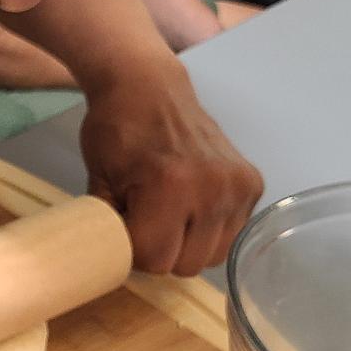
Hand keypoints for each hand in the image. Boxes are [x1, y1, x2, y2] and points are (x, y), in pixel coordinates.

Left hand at [79, 61, 262, 275]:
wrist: (148, 86)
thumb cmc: (116, 129)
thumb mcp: (98, 180)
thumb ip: (109, 226)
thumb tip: (113, 262)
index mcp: (170, 187)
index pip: (154, 259)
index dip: (133, 250)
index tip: (124, 226)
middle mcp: (213, 189)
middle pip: (187, 264)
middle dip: (161, 251)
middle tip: (145, 220)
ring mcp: (237, 186)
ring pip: (213, 255)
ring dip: (188, 244)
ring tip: (169, 213)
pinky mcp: (252, 183)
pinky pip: (232, 233)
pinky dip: (210, 228)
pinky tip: (191, 203)